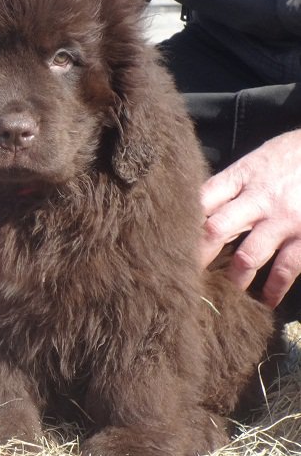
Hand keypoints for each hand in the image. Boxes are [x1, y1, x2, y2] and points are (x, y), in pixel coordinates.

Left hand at [198, 129, 300, 307]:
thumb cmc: (295, 154)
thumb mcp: (259, 159)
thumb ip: (233, 183)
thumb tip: (203, 206)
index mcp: (242, 176)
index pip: (201, 200)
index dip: (183, 223)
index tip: (169, 243)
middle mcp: (259, 199)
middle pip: (215, 231)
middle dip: (197, 257)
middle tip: (183, 277)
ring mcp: (283, 220)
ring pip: (247, 257)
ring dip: (232, 280)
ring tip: (222, 294)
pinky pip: (286, 268)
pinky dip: (274, 289)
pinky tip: (265, 300)